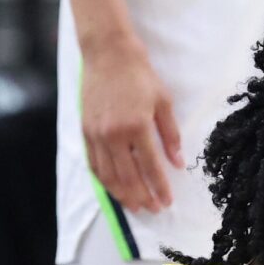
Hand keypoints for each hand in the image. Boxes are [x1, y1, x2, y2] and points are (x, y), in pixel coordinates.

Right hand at [80, 35, 187, 212]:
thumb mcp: (164, 102)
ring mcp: (96, 134)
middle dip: (142, 197)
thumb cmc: (140, 75)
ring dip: (122, 194)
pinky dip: (104, 180)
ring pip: (108, 175)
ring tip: (134, 205)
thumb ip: (171, 135)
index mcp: (137, 126)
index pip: (151, 167)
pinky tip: (113, 188)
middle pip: (128, 177)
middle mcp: (114, 134)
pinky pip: (93, 163)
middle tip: (153, 210)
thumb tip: (178, 163)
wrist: (108, 54)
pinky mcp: (85, 130)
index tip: (167, 202)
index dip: (160, 188)